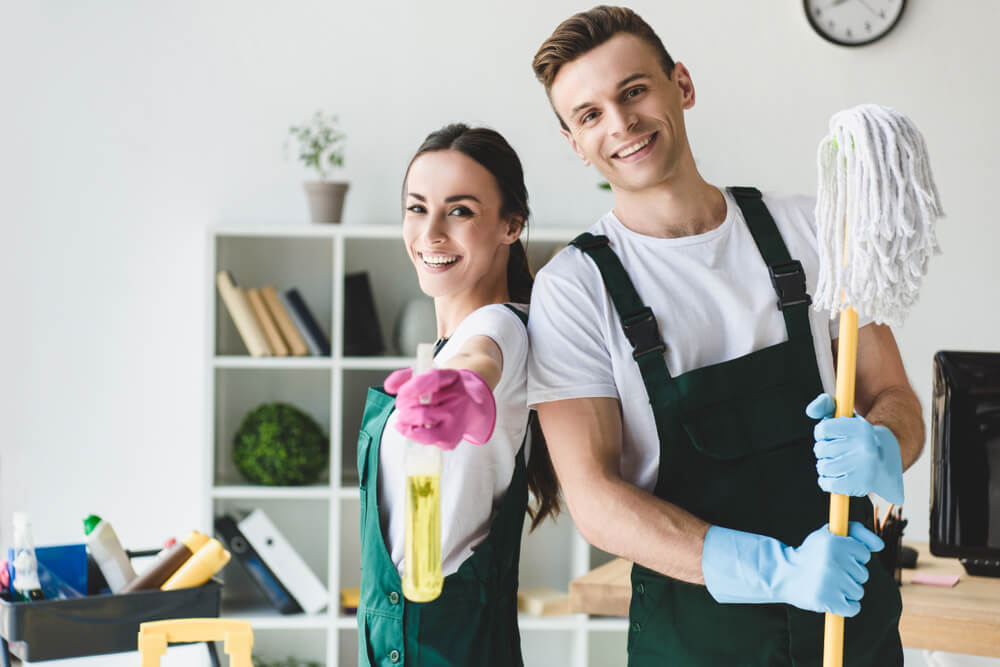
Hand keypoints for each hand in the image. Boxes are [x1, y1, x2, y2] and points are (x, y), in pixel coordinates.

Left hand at [383, 367, 495, 449]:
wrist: (472, 404)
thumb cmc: (445, 390)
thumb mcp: (429, 376)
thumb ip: (405, 377)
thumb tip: (389, 386)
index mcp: (452, 378)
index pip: (434, 380)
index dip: (414, 387)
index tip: (400, 393)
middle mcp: (458, 399)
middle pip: (423, 411)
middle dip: (404, 411)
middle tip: (402, 408)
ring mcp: (457, 420)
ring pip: (425, 427)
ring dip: (407, 425)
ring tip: (404, 419)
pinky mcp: (452, 438)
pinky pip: (428, 440)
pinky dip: (415, 435)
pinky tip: (416, 428)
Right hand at [702, 522, 883, 616]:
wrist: (782, 573)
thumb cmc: (810, 553)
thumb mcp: (828, 535)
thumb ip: (856, 532)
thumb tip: (880, 545)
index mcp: (835, 543)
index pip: (864, 554)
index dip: (851, 557)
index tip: (836, 557)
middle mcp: (834, 561)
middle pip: (863, 574)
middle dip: (849, 574)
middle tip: (828, 571)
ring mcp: (831, 582)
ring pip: (858, 591)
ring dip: (846, 590)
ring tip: (827, 583)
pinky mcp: (829, 601)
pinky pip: (853, 608)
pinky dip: (846, 606)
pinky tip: (832, 598)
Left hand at [806, 393, 904, 504]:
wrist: (886, 460)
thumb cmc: (858, 436)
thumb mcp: (845, 416)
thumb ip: (826, 405)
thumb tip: (810, 410)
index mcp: (861, 428)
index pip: (823, 430)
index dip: (821, 434)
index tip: (828, 436)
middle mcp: (865, 447)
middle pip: (821, 449)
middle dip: (822, 450)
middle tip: (834, 451)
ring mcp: (864, 468)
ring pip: (823, 467)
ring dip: (823, 466)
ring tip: (835, 463)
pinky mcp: (860, 485)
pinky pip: (828, 484)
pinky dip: (825, 481)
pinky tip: (833, 477)